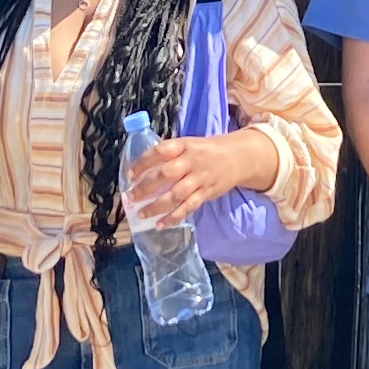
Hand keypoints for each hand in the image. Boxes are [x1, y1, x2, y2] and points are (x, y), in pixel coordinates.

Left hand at [121, 128, 267, 228]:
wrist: (238, 157)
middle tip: (130, 197)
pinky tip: (160, 224)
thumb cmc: (207, 151)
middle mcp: (191, 161)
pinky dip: (173, 217)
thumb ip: (170, 154)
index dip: (143, 162)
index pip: (160, 151)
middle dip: (146, 187)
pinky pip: (188, 207)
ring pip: (175, 194)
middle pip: (166, 174)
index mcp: (184, 145)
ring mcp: (199, 179)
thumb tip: (143, 168)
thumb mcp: (188, 144)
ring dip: (156, 206)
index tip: (130, 174)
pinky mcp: (206, 193)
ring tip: (140, 214)